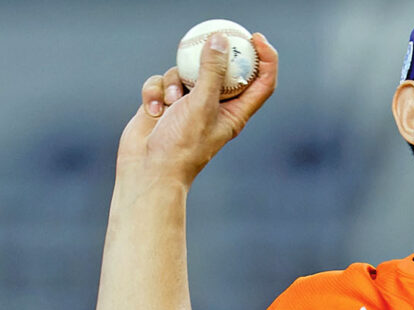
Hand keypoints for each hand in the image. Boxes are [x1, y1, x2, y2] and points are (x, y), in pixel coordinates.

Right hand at [116, 31, 279, 196]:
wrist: (148, 170)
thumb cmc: (182, 146)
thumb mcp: (201, 105)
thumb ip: (211, 71)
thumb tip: (219, 40)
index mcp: (235, 112)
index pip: (261, 83)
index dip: (265, 59)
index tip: (255, 38)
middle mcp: (213, 106)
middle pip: (222, 70)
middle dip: (214, 54)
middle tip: (213, 35)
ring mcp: (187, 104)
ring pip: (184, 72)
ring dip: (174, 82)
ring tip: (171, 102)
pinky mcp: (164, 104)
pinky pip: (160, 83)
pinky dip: (155, 92)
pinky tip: (153, 111)